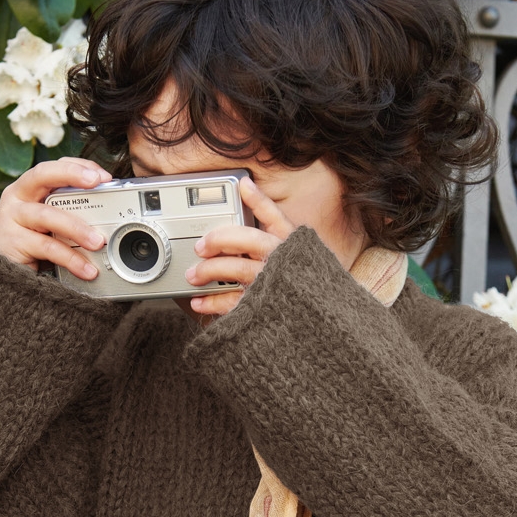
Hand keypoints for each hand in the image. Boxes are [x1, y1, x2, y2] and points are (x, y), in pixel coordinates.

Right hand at [0, 158, 113, 280]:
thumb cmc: (28, 247)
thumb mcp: (49, 227)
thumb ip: (69, 218)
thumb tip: (107, 224)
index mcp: (28, 189)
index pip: (53, 167)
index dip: (77, 167)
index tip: (103, 176)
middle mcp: (17, 197)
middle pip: (42, 175)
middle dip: (72, 174)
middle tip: (98, 184)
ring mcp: (11, 218)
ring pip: (47, 215)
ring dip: (77, 227)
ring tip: (98, 242)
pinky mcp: (12, 242)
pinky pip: (47, 247)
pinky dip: (71, 258)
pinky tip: (86, 269)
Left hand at [183, 176, 295, 325]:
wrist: (323, 331)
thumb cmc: (306, 292)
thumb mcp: (302, 260)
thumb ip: (278, 236)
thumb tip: (249, 200)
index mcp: (295, 247)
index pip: (277, 217)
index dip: (258, 200)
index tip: (241, 186)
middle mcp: (284, 263)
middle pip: (249, 241)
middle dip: (220, 240)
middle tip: (200, 246)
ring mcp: (273, 287)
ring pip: (238, 270)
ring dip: (210, 271)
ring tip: (193, 275)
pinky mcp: (262, 310)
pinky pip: (233, 303)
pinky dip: (212, 302)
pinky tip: (199, 302)